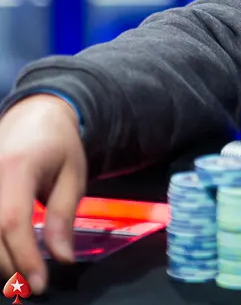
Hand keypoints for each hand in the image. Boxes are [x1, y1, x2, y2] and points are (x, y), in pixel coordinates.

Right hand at [0, 94, 86, 294]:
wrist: (35, 115)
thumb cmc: (59, 145)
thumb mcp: (73, 176)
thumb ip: (63, 217)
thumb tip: (62, 258)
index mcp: (15, 168)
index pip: (13, 222)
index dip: (24, 257)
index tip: (40, 283)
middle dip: (9, 265)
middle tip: (31, 285)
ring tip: (19, 272)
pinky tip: (7, 253)